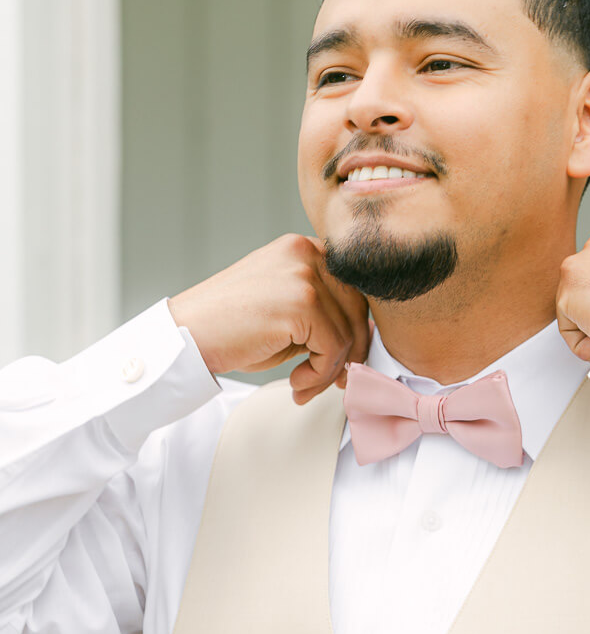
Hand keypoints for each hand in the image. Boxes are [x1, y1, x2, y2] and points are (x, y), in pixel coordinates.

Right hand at [167, 235, 368, 402]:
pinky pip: (333, 349)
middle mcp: (307, 252)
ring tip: (304, 385)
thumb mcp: (282, 308)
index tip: (342, 360)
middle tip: (334, 382)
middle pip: (358, 308)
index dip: (353, 329)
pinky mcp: (302, 302)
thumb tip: (361, 339)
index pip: (352, 289)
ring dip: (330, 370)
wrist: (184, 335)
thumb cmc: (228, 327)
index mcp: (303, 248)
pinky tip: (297, 382)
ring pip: (348, 333)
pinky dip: (320, 375)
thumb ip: (320, 312)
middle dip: (350, 352)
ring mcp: (306, 275)